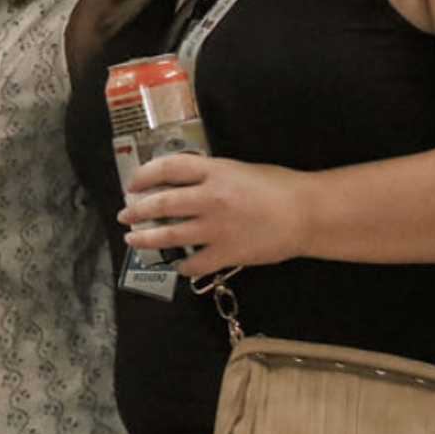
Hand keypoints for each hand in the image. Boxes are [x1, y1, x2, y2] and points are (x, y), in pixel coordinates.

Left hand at [119, 154, 311, 277]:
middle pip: (160, 204)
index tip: (133, 184)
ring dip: (146, 239)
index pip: (167, 168)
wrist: (309, 213)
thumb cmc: (279, 188)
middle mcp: (211, 198)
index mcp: (215, 172)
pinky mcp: (228, 252)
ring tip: (134, 240)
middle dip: (136, 211)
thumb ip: (209, 175)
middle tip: (125, 216)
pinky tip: (177, 264)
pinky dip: (182, 265)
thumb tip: (179, 183)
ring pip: (169, 235)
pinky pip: (194, 263)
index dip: (144, 176)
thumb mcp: (238, 170)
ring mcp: (218, 227)